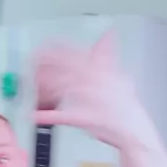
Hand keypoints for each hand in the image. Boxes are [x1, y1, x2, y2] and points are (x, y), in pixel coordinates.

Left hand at [33, 31, 159, 150]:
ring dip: (46, 85)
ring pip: (64, 89)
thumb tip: (109, 34)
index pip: (80, 55)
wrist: (135, 132)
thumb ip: (109, 57)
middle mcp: (98, 83)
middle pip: (69, 69)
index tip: (45, 44)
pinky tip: (35, 116)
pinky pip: (64, 116)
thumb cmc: (126, 109)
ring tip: (30, 82)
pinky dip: (49, 116)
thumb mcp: (119, 77)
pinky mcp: (86, 119)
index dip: (61, 48)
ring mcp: (92, 101)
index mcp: (105, 72)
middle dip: (49, 63)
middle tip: (32, 59)